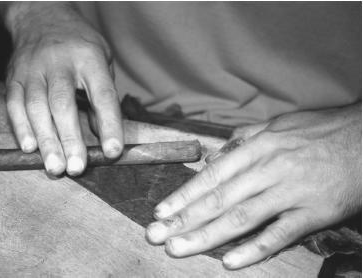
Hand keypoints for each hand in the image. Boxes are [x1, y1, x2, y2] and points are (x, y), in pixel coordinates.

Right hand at [3, 2, 122, 175]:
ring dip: (45, 141)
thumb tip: (103, 136)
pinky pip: (14, 104)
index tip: (113, 151)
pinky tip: (29, 148)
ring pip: (36, 108)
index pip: (101, 94)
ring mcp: (32, 69)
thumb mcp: (102, 60)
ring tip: (54, 168)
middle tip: (76, 168)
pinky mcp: (13, 76)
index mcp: (88, 58)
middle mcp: (59, 62)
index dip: (109, 124)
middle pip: (63, 104)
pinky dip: (21, 128)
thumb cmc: (78, 44)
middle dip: (70, 139)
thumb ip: (102, 96)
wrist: (41, 16)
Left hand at [146, 103, 360, 268]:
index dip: (184, 195)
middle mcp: (269, 169)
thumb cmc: (321, 131)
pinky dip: (254, 250)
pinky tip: (230, 262)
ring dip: (206, 236)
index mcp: (258, 147)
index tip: (161, 211)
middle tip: (156, 235)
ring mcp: (290, 192)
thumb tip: (213, 156)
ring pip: (241, 218)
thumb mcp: (278, 126)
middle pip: (219, 199)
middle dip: (184, 219)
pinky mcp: (313, 213)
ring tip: (179, 249)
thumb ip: (243, 140)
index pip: (212, 175)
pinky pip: (280, 235)